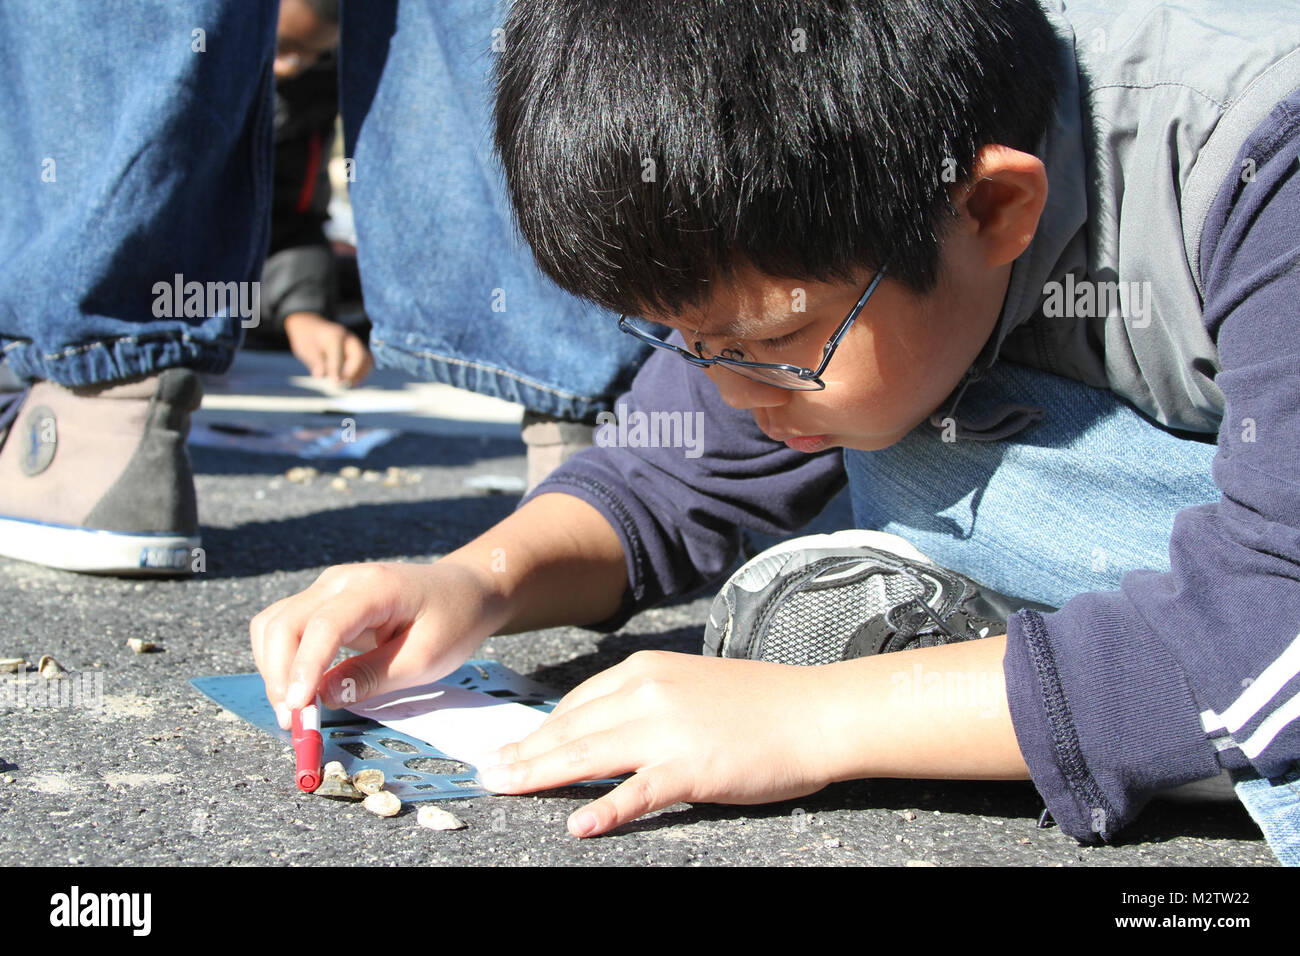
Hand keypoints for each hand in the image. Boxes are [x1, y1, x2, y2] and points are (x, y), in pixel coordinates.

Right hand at [250, 561, 506, 728]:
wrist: (464, 591)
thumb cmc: (453, 622)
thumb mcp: (424, 658)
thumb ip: (372, 677)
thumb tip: (322, 698)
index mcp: (375, 587)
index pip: (324, 623)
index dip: (305, 666)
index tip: (297, 708)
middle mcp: (341, 581)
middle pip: (285, 622)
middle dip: (280, 675)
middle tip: (293, 723)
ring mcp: (328, 589)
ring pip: (275, 624)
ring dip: (274, 670)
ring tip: (294, 713)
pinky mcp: (322, 603)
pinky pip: (285, 628)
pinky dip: (282, 661)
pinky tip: (298, 692)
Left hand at [283, 311, 373, 385]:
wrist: (311, 327)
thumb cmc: (307, 339)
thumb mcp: (306, 349)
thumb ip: (315, 362)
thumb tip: (321, 375)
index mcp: (334, 335)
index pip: (339, 355)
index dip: (338, 370)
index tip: (335, 383)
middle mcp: (349, 338)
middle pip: (359, 356)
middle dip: (353, 373)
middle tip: (343, 385)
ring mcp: (356, 344)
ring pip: (366, 360)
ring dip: (361, 375)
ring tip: (350, 386)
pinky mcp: (358, 350)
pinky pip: (367, 362)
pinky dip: (362, 373)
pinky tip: (353, 382)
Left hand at [478, 650, 832, 836]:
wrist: (815, 711)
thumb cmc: (759, 703)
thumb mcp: (689, 686)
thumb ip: (644, 702)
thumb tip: (601, 728)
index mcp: (644, 672)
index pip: (575, 705)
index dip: (538, 731)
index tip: (510, 749)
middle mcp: (647, 694)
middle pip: (569, 729)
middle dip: (523, 754)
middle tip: (486, 773)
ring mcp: (667, 730)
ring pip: (587, 755)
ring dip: (539, 774)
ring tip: (505, 789)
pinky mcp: (691, 767)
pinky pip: (638, 792)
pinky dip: (606, 809)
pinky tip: (580, 825)